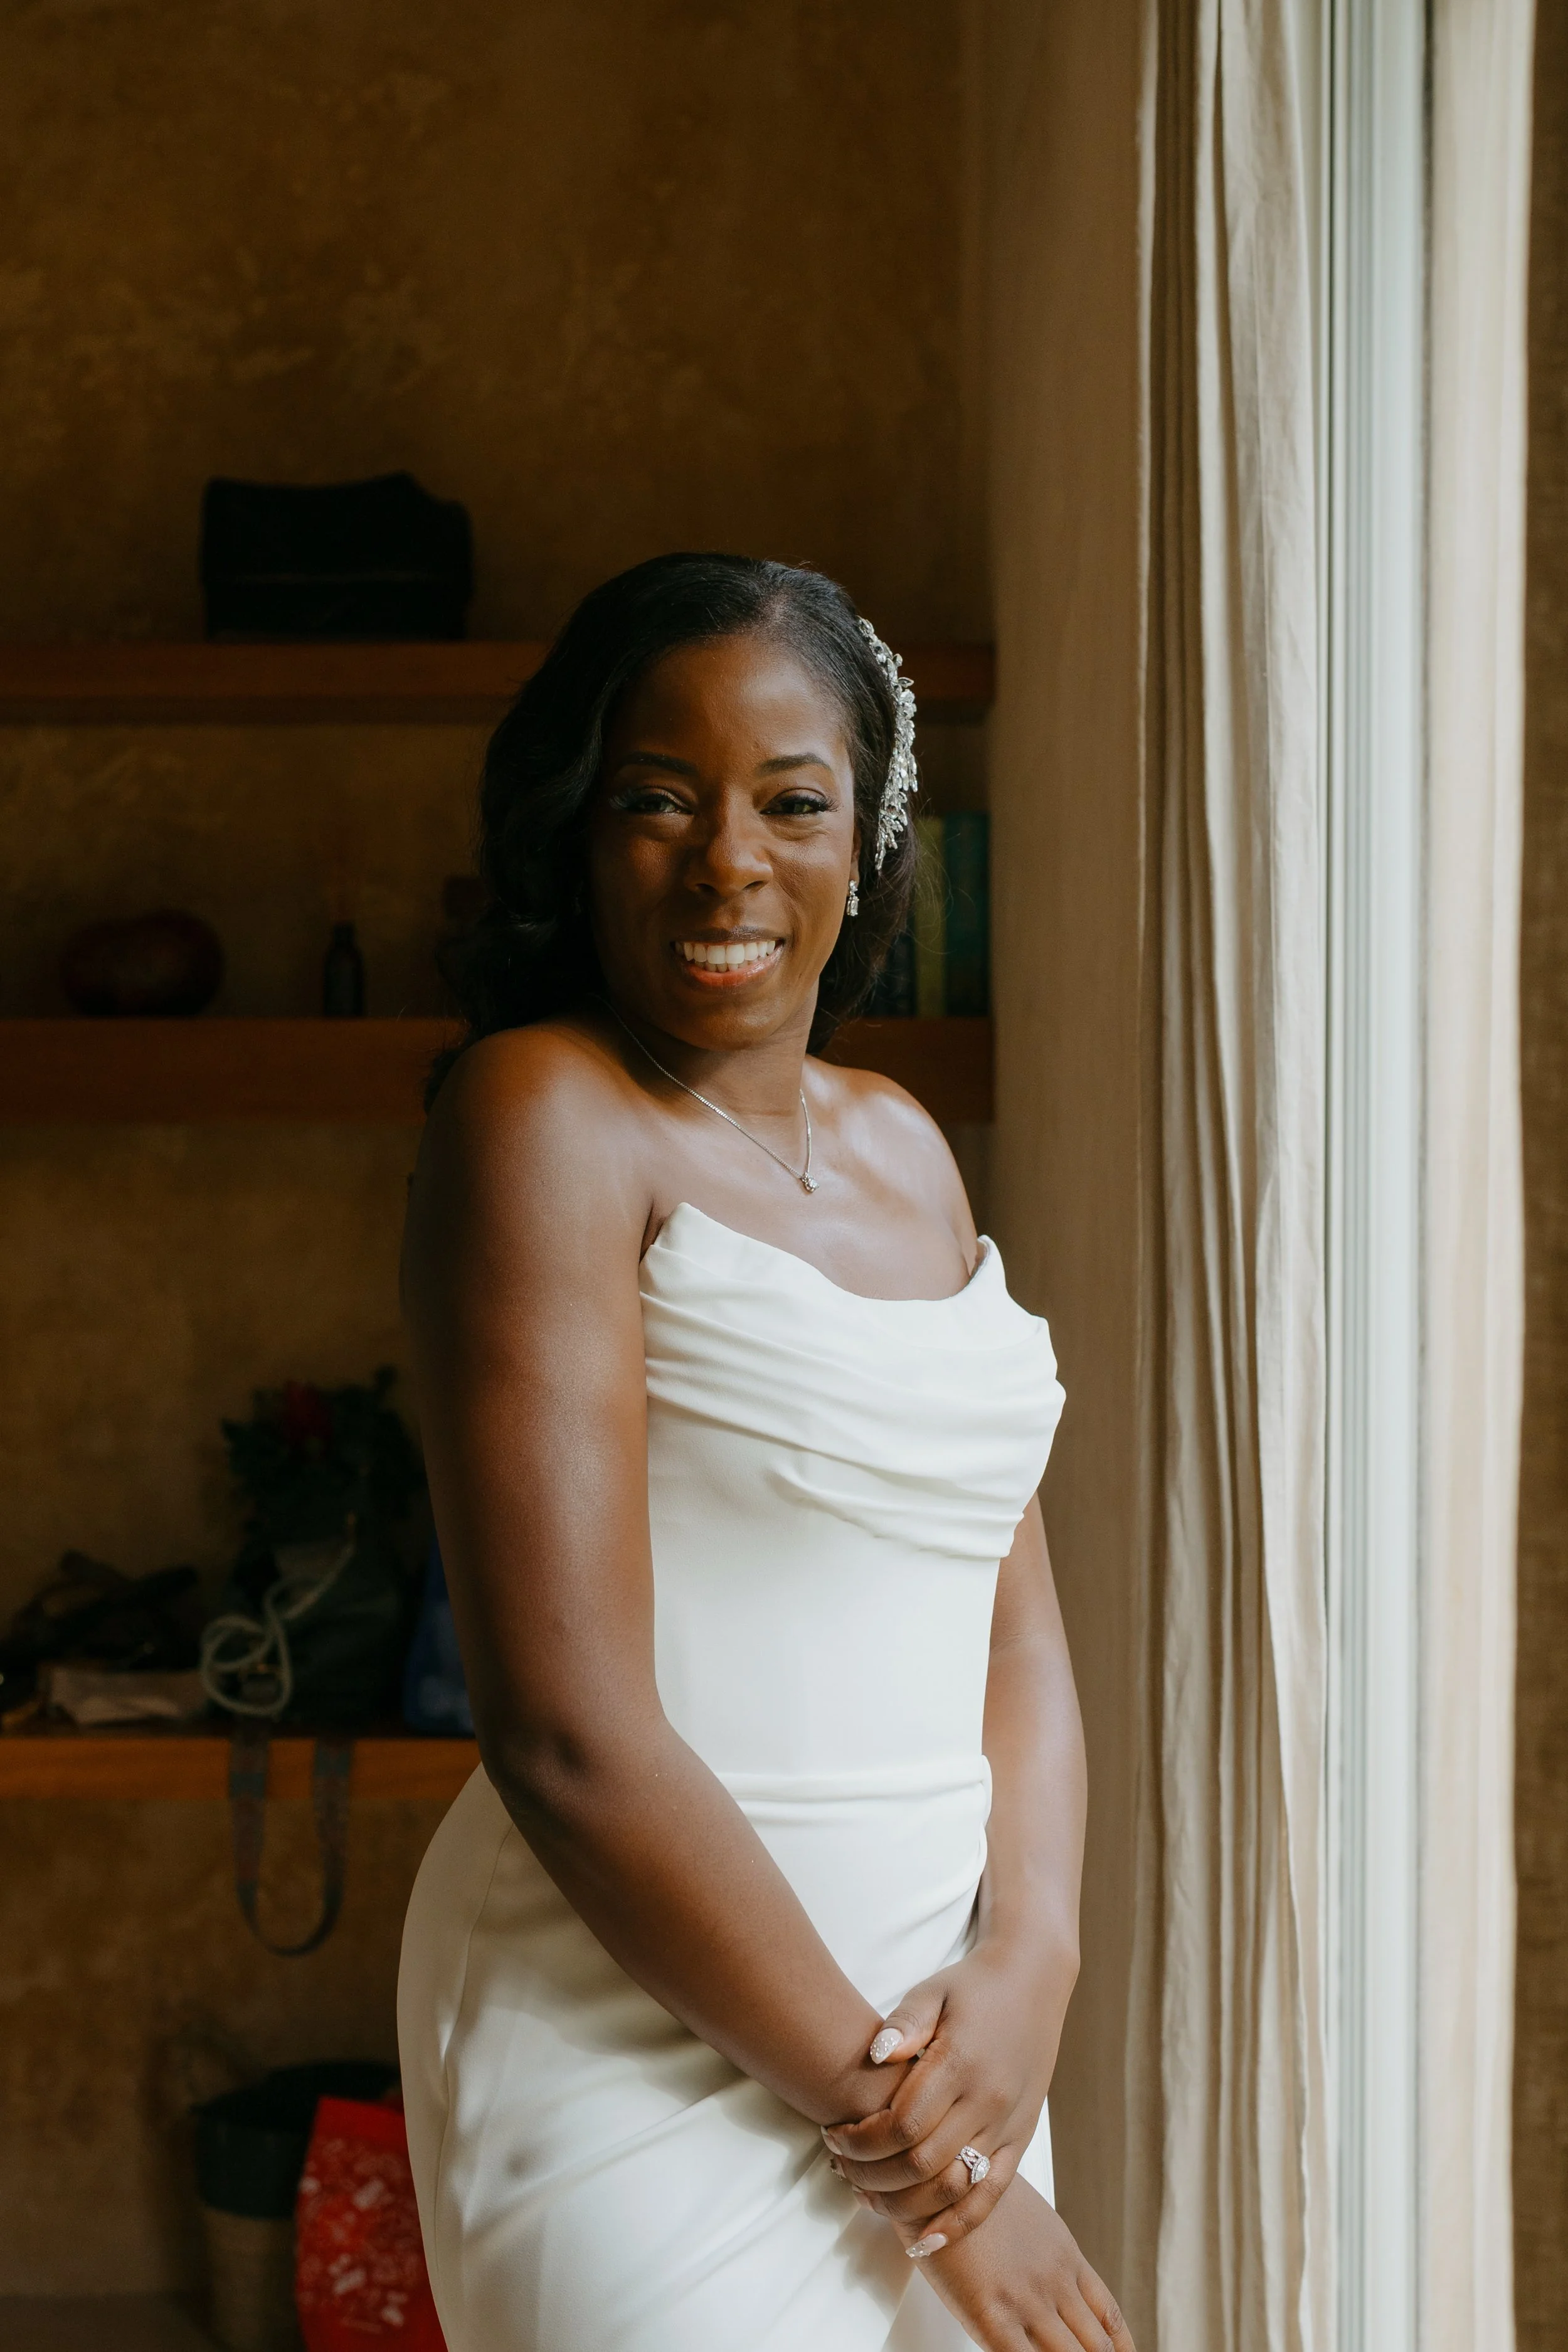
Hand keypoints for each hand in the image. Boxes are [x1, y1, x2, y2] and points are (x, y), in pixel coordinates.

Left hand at [822, 1937, 1068, 2248]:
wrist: (1033, 1982)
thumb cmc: (973, 1987)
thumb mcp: (934, 1989)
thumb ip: (905, 2021)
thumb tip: (874, 2052)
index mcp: (961, 2062)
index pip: (902, 2124)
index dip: (861, 2141)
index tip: (832, 2134)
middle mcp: (987, 2101)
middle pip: (921, 2163)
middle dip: (870, 2174)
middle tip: (838, 2166)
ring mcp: (1008, 2126)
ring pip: (951, 2188)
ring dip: (902, 2203)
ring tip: (864, 2195)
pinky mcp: (1021, 2141)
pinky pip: (991, 2196)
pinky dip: (957, 2225)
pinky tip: (923, 2242)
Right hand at [909, 2176, 1134, 2351]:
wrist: (940, 2172)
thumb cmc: (976, 2192)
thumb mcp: (1029, 2216)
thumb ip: (1047, 2254)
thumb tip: (1056, 2283)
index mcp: (1066, 2257)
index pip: (1108, 2315)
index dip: (1122, 2347)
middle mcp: (1055, 2282)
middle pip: (1096, 2345)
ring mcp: (1027, 2301)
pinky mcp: (992, 2316)